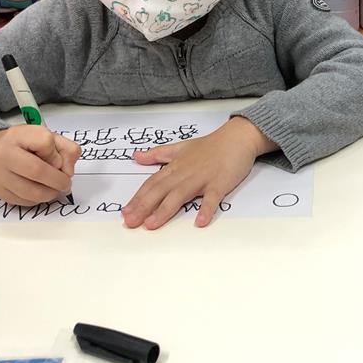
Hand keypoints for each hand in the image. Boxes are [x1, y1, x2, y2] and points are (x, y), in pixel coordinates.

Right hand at [0, 125, 80, 205]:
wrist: (2, 153)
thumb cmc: (30, 144)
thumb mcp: (52, 137)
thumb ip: (68, 150)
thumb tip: (68, 172)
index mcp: (18, 135)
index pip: (45, 143)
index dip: (57, 154)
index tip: (58, 159)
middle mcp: (3, 154)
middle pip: (37, 171)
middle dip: (58, 180)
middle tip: (66, 183)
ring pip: (32, 192)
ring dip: (51, 194)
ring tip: (57, 189)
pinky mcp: (0, 192)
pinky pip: (25, 202)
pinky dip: (39, 200)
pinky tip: (43, 191)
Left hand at [122, 117, 276, 229]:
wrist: (237, 138)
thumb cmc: (210, 145)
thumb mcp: (180, 147)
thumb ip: (158, 154)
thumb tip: (136, 156)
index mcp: (175, 166)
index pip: (152, 183)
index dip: (137, 198)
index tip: (124, 212)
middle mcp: (185, 173)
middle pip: (161, 191)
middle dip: (143, 207)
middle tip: (130, 222)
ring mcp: (202, 178)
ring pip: (180, 195)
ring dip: (165, 210)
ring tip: (152, 224)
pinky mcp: (220, 183)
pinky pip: (212, 198)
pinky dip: (206, 210)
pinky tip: (200, 222)